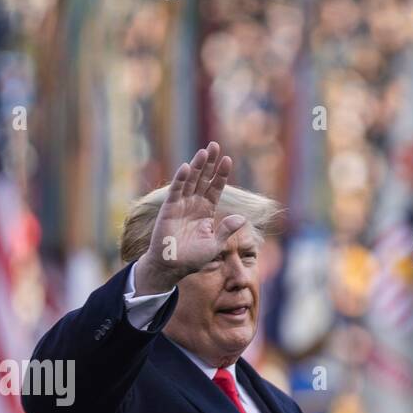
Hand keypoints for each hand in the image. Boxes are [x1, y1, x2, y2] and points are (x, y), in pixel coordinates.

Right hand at [135, 142, 244, 294]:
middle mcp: (194, 204)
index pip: (215, 187)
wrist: (171, 266)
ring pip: (190, 181)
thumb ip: (226, 230)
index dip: (221, 174)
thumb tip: (242, 218)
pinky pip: (176, 191)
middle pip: (203, 179)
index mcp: (206, 211)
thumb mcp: (214, 245)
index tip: (227, 160)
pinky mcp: (169, 208)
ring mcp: (181, 204)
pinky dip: (181, 179)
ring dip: (197, 166)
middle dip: (209, 163)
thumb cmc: (193, 258)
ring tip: (204, 151)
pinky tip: (187, 167)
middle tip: (214, 145)